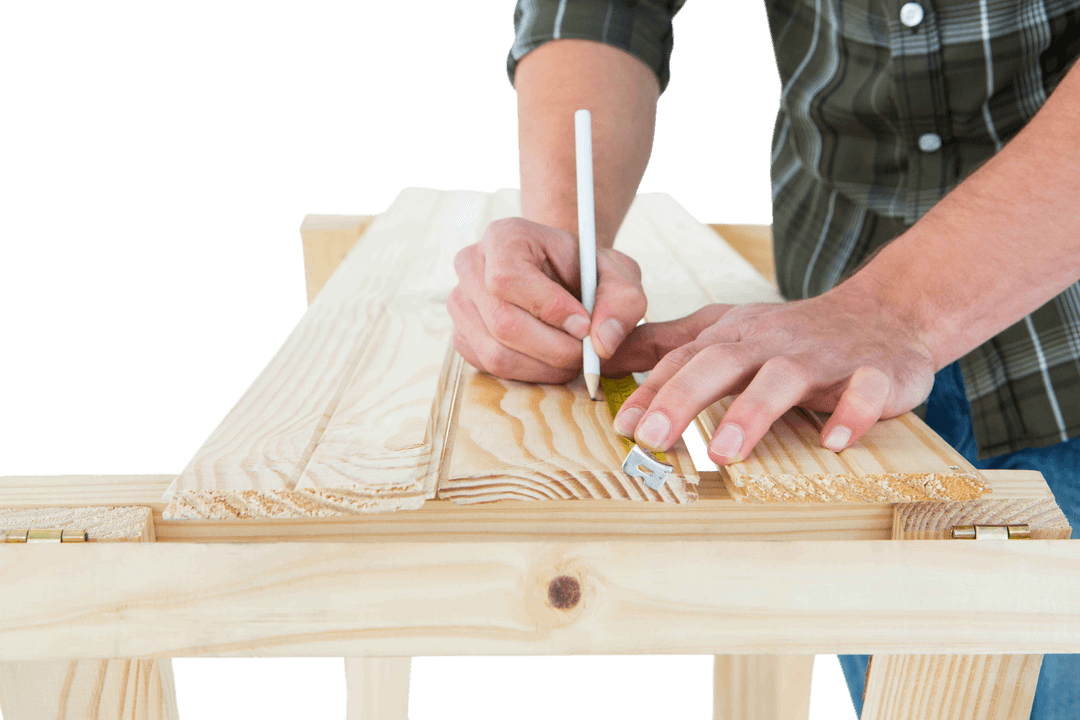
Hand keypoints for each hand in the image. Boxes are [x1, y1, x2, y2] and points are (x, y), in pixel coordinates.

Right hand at [448, 217, 646, 382]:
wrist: (561, 277)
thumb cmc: (586, 272)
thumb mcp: (617, 274)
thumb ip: (622, 301)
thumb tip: (603, 343)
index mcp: (503, 237)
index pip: (508, 279)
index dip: (549, 309)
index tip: (584, 326)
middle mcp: (471, 266)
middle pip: (502, 322)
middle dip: (553, 348)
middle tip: (585, 354)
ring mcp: (460, 304)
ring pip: (496, 353)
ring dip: (544, 367)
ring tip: (573, 358)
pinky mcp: (462, 336)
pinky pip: (491, 368)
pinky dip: (529, 373)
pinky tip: (551, 360)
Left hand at [603, 287, 937, 464]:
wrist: (884, 311)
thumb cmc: (791, 334)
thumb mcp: (727, 330)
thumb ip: (668, 345)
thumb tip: (605, 358)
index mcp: (736, 337)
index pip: (684, 360)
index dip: (651, 391)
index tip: (622, 426)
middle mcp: (772, 344)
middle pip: (721, 363)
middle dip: (682, 397)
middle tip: (651, 437)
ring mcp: (823, 357)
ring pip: (783, 379)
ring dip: (752, 412)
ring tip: (723, 452)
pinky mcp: (875, 372)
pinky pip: (865, 391)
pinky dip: (852, 413)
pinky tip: (835, 441)